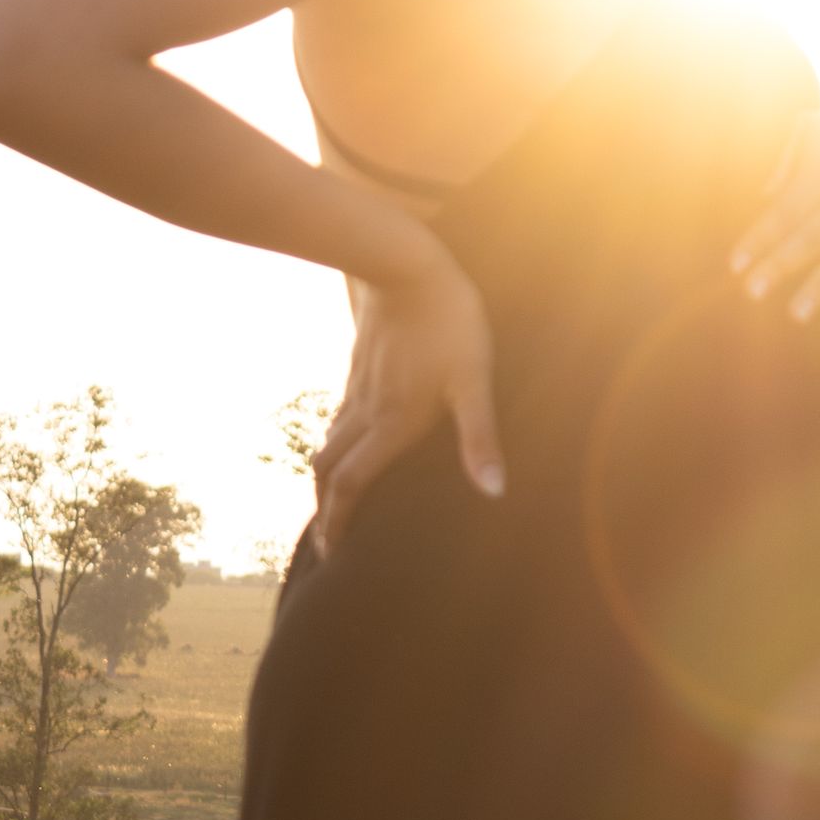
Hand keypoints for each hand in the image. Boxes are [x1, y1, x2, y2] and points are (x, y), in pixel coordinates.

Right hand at [311, 244, 503, 554]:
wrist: (404, 266)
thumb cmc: (448, 322)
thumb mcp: (473, 381)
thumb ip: (480, 438)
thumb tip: (494, 492)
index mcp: (391, 423)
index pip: (352, 485)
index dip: (338, 522)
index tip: (328, 554)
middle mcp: (366, 412)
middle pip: (330, 470)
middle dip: (325, 509)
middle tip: (325, 543)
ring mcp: (358, 388)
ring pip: (331, 443)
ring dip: (327, 478)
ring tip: (331, 502)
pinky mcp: (360, 368)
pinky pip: (339, 418)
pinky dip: (336, 445)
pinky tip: (350, 443)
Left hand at [729, 110, 819, 323]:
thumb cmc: (819, 147)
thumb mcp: (800, 137)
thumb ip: (780, 160)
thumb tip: (764, 193)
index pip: (791, 207)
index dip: (763, 237)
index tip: (736, 265)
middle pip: (817, 234)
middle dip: (783, 264)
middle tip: (753, 292)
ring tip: (796, 315)